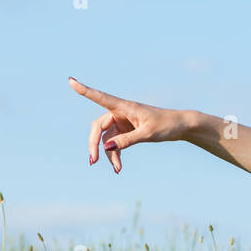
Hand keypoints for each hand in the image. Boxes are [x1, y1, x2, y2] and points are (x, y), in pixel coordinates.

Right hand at [69, 77, 193, 173]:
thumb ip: (126, 140)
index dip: (84, 90)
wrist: (180, 126)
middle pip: (99, 127)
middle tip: (93, 161)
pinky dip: (116, 154)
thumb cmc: (166, 125)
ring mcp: (122, 122)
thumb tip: (106, 147)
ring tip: (117, 169)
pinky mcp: (126, 131)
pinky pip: (115, 143)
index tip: (70, 81)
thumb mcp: (147, 134)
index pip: (100, 97)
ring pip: (106, 139)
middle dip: (94, 144)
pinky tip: (118, 167)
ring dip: (109, 154)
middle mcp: (120, 112)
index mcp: (125, 106)